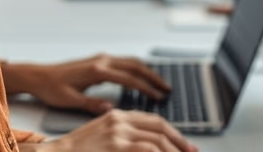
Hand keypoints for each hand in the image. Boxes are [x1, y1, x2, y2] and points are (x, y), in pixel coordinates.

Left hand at [4, 54, 171, 113]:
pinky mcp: (98, 61)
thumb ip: (92, 104)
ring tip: (159, 84)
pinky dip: (136, 69)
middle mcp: (101, 60)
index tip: (159, 97)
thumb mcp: (70, 101)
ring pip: (130, 61)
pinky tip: (140, 78)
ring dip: (146, 71)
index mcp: (96, 70)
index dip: (146, 89)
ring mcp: (100, 58)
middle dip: (153, 77)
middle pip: (135, 65)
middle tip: (167, 89)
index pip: (129, 79)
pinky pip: (123, 62)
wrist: (38, 76)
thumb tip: (113, 109)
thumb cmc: (52, 89)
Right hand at [45, 109, 198, 151]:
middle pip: (160, 127)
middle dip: (180, 141)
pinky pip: (148, 149)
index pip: (153, 120)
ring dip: (174, 151)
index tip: (185, 144)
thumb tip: (147, 145)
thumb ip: (123, 135)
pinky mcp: (116, 145)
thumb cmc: (77, 150)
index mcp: (117, 115)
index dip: (172, 132)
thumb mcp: (102, 135)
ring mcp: (118, 133)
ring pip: (157, 140)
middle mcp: (119, 120)